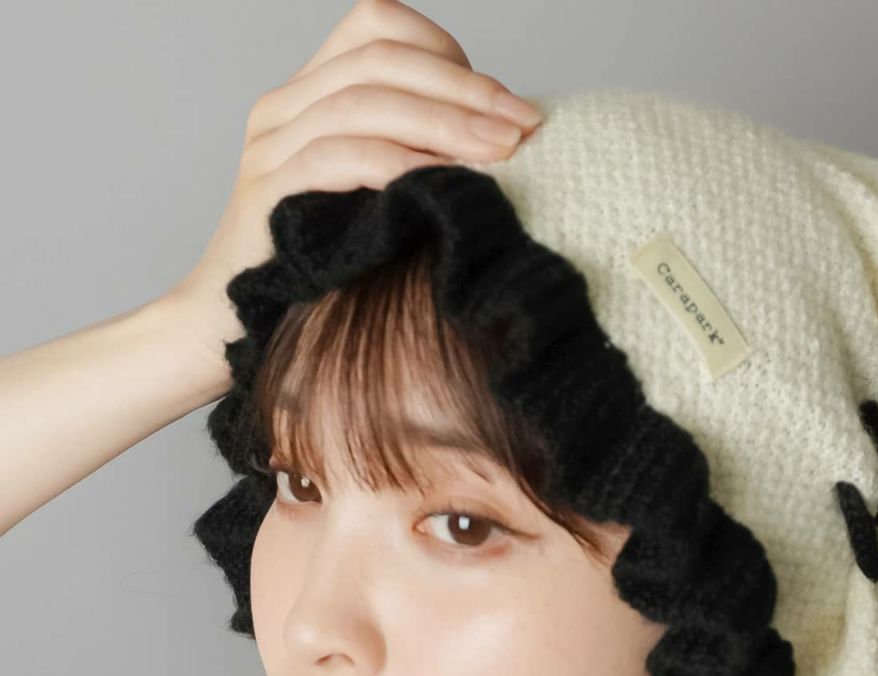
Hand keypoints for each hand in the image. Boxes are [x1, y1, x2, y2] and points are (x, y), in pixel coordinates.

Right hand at [161, 0, 542, 392]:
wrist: (236, 326)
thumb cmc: (321, 270)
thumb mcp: (375, 199)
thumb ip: (415, 157)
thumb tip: (507, 145)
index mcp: (310, 92)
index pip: (378, 25)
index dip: (446, 52)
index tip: (506, 105)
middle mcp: (284, 106)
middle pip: (381, 58)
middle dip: (464, 89)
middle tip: (524, 126)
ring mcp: (270, 145)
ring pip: (363, 101)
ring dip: (444, 123)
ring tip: (501, 153)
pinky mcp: (267, 190)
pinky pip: (338, 157)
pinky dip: (397, 163)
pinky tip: (442, 180)